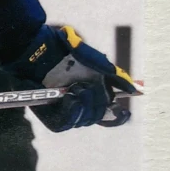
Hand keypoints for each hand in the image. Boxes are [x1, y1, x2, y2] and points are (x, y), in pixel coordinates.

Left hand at [6, 25, 137, 131]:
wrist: (36, 46)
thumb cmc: (62, 47)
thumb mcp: (92, 57)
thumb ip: (113, 74)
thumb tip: (132, 87)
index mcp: (90, 88)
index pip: (106, 111)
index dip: (116, 115)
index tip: (124, 112)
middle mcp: (78, 99)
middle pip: (95, 116)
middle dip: (97, 105)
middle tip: (87, 89)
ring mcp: (63, 106)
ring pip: (81, 121)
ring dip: (84, 107)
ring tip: (77, 90)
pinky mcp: (47, 111)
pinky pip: (62, 123)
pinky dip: (71, 113)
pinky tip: (70, 99)